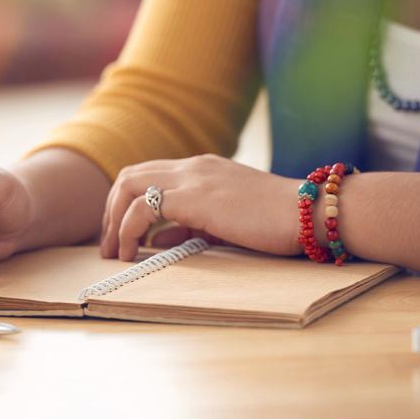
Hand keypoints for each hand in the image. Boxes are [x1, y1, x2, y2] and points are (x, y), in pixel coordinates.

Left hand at [99, 154, 299, 260]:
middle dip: (110, 210)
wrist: (311, 212)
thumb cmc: (275, 221)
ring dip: (113, 221)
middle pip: (129, 176)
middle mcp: (191, 166)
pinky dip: (129, 229)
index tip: (120, 233)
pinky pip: (144, 208)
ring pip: (129, 186)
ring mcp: (192, 178)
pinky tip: (132, 252)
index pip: (147, 175)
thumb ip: (189, 226)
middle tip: (108, 244)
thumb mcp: (225, 221)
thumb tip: (155, 240)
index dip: (124, 203)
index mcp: (200, 168)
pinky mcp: (196, 198)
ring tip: (114, 252)